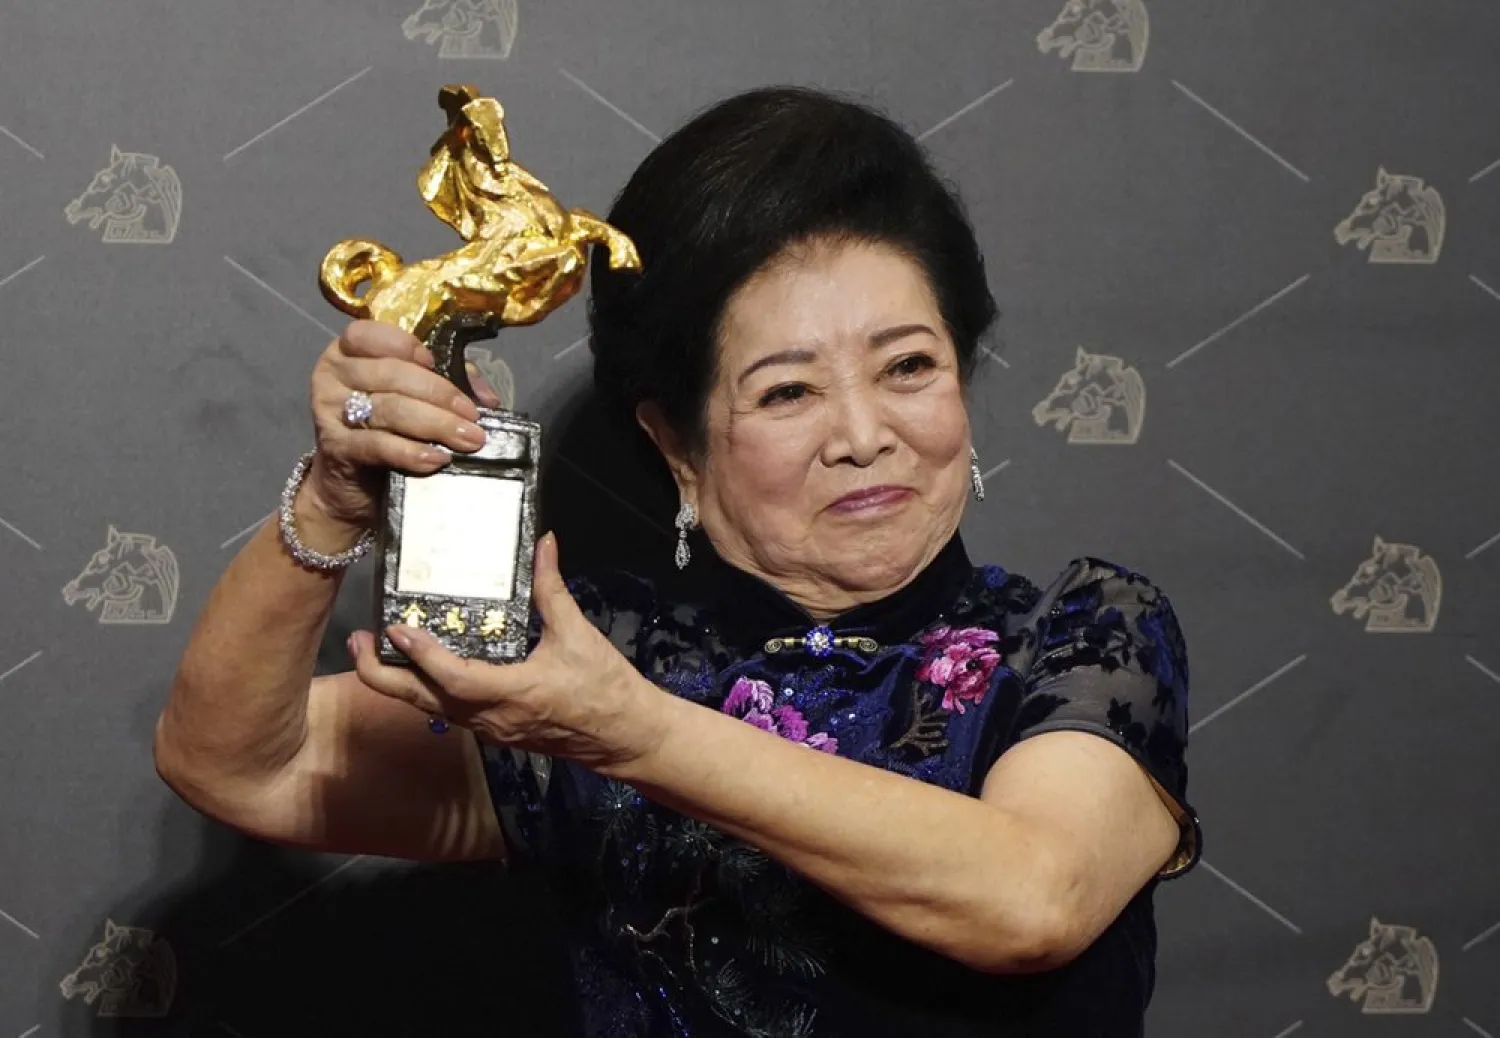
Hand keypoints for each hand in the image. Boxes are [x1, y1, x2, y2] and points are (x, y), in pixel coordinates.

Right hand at [303, 319, 505, 527]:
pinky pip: (378, 445)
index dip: (405, 345)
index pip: (369, 335)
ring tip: (467, 440)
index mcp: (349, 350)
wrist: (351, 479)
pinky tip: (437, 458)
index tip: (435, 363)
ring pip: (390, 409)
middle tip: (472, 418)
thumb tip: (486, 397)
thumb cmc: (386, 426)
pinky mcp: (336, 447)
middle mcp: (335, 375)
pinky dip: (412, 452)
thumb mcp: (413, 395)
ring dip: (436, 424)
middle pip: (391, 374)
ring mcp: (331, 411)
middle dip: (440, 395)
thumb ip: (448, 381)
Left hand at [348, 533, 668, 772]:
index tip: (396, 627)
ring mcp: (490, 729)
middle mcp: (491, 718)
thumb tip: (544, 543)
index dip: (421, 653)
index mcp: (512, 693)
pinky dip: (425, 689)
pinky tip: (418, 667)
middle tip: (357, 643)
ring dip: (398, 682)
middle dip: (381, 675)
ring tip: (375, 650)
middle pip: (422, 701)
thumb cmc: (605, 688)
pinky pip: (448, 711)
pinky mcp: (495, 730)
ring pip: (430, 708)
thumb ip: (552, 589)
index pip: (452, 678)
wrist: (625, 737)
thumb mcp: (578, 634)